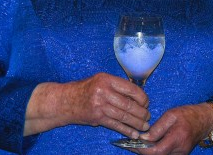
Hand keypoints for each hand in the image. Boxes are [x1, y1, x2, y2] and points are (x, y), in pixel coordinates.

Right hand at [24, 72, 149, 136]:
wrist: (65, 101)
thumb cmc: (85, 89)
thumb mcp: (100, 81)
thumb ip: (116, 86)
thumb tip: (137, 96)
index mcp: (106, 79)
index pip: (130, 89)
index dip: (142, 97)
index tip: (146, 103)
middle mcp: (103, 91)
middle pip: (128, 104)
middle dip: (141, 113)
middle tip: (147, 117)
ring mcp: (100, 105)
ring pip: (124, 116)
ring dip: (136, 123)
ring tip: (144, 126)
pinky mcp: (97, 118)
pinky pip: (115, 125)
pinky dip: (126, 130)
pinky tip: (133, 133)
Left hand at [128, 103, 212, 154]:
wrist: (204, 120)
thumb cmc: (188, 114)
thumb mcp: (171, 115)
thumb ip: (157, 128)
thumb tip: (143, 137)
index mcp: (177, 139)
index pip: (156, 151)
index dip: (142, 149)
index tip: (132, 144)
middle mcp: (179, 150)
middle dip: (143, 151)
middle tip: (131, 144)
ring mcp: (180, 154)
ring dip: (148, 152)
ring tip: (138, 144)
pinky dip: (156, 151)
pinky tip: (149, 145)